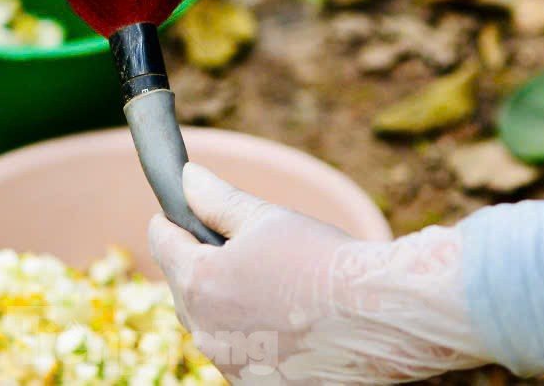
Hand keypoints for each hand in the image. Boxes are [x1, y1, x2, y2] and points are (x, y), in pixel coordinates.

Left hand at [148, 164, 489, 384]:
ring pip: (210, 323)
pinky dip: (249, 333)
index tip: (180, 211)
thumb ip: (217, 201)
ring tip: (268, 281)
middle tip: (233, 243)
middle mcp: (206, 331)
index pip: (163, 242)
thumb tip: (186, 179)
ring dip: (224, 300)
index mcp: (200, 283)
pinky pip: (239, 353)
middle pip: (184, 286)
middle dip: (199, 262)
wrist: (380, 316)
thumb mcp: (266, 219)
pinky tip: (283, 316)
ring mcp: (232, 365)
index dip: (172, 220)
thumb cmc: (322, 261)